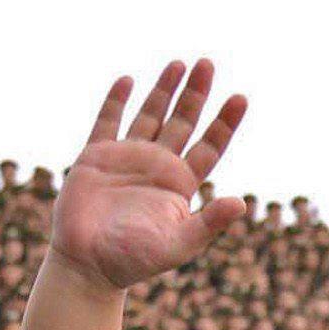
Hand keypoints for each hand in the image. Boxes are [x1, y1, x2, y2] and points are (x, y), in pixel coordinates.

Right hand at [50, 59, 248, 292]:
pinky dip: (117, 100)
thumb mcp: (178, 245)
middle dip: (196, 94)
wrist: (87, 266)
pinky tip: (128, 80)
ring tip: (179, 64)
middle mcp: (157, 166)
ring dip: (164, 90)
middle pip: (183, 122)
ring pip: (151, 115)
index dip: (225, 123)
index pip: (210, 147)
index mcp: (180, 185)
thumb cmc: (135, 261)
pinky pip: (108, 121)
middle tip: (208, 64)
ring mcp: (127, 158)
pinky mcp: (95, 157)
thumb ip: (209, 224)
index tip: (240, 97)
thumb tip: (241, 203)